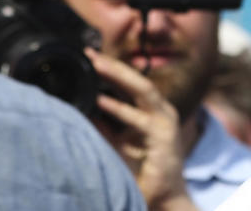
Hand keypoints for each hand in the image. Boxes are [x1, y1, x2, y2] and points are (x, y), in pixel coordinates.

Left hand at [85, 49, 198, 210]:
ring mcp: (165, 122)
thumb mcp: (119, 145)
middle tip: (91, 54)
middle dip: (114, 66)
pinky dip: (119, 109)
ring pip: (143, 90)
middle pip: (137, 80)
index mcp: (152, 112)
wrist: (164, 199)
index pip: (130, 84)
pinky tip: (101, 101)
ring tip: (97, 64)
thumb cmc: (143, 173)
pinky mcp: (164, 137)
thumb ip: (105, 128)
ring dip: (119, 76)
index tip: (90, 57)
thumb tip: (85, 109)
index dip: (112, 70)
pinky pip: (139, 119)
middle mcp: (161, 112)